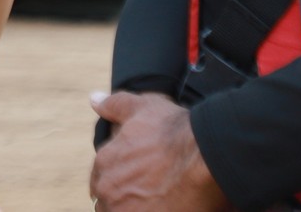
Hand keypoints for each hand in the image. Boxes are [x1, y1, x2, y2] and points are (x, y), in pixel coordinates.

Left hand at [88, 91, 230, 211]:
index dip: (118, 181)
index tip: (134, 182)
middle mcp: (110, 190)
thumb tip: (94, 100)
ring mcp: (127, 210)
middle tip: (147, 196)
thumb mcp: (141, 107)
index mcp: (104, 164)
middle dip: (124, 200)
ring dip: (133, 208)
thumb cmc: (175, 131)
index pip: (100, 181)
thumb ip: (114, 105)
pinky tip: (167, 208)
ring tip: (157, 203)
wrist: (206, 156)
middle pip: (109, 203)